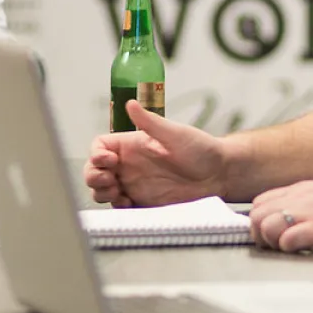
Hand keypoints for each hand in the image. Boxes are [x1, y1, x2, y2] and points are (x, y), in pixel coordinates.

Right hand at [83, 100, 226, 206]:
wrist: (219, 176)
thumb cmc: (201, 149)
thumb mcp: (175, 133)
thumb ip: (151, 122)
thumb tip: (130, 103)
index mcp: (132, 145)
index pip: (100, 147)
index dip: (96, 154)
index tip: (108, 161)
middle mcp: (129, 165)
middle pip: (94, 170)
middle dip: (93, 177)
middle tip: (109, 181)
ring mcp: (134, 185)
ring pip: (102, 190)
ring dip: (102, 193)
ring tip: (117, 193)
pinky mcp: (143, 203)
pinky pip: (120, 208)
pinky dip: (117, 208)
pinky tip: (128, 203)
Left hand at [248, 179, 312, 251]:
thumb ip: (305, 204)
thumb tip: (286, 220)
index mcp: (301, 190)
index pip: (259, 203)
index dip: (258, 222)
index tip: (266, 237)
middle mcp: (302, 198)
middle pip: (257, 216)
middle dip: (259, 236)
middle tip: (273, 248)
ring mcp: (312, 212)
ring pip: (267, 226)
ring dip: (271, 243)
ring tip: (286, 251)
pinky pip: (290, 239)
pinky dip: (288, 249)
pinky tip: (301, 251)